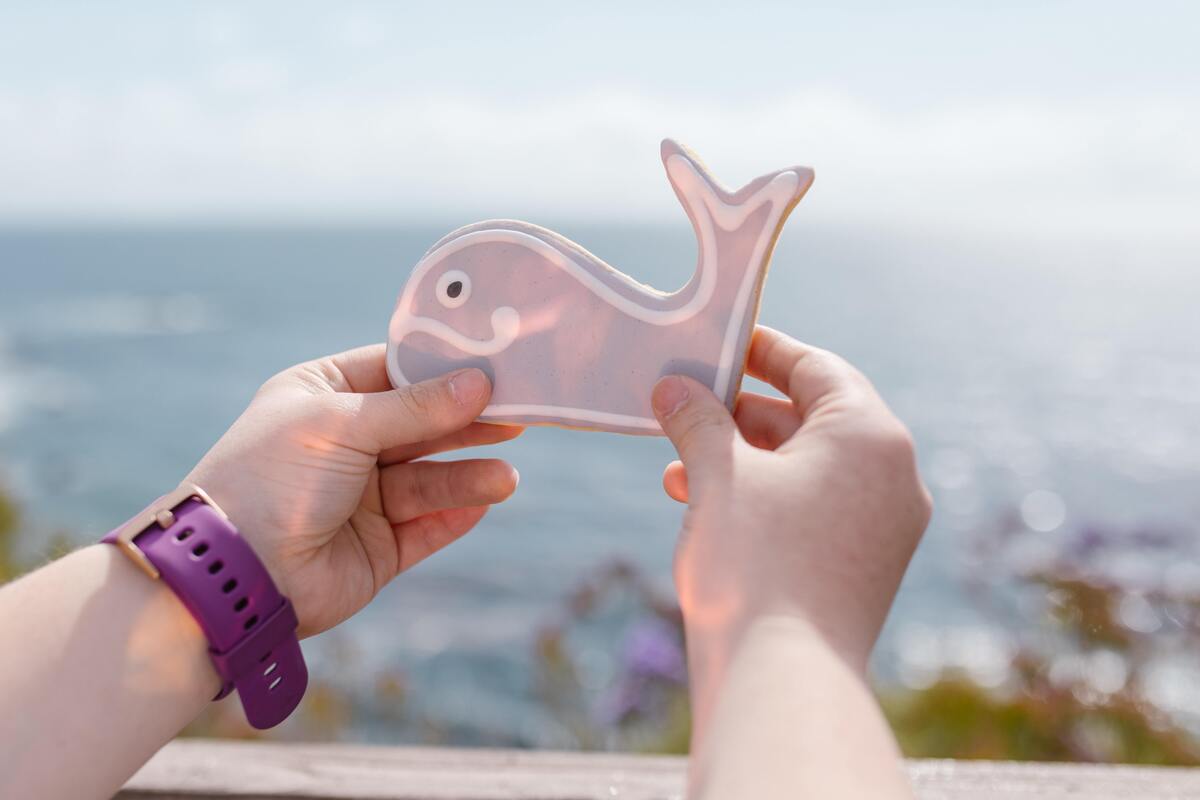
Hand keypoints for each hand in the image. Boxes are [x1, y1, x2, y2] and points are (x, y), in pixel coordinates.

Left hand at [186, 344, 521, 636]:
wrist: (235, 575)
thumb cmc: (274, 478)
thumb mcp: (341, 423)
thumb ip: (415, 407)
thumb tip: (478, 384)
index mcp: (322, 397)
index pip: (394, 371)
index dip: (442, 368)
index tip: (494, 363)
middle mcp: (344, 444)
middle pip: (422, 425)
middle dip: (467, 421)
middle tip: (520, 414)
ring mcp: (361, 498)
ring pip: (429, 478)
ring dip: (468, 475)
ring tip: (505, 477)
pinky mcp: (378, 548)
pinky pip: (427, 526)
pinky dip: (455, 515)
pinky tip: (485, 502)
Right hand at [652, 326, 930, 668]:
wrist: (783, 679)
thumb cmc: (753, 563)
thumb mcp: (716, 474)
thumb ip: (696, 418)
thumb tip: (674, 387)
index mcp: (871, 436)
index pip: (815, 367)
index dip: (761, 350)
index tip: (719, 343)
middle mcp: (893, 475)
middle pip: (812, 418)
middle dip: (740, 414)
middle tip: (687, 405)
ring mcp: (886, 526)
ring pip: (809, 469)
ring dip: (743, 459)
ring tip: (679, 466)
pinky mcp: (866, 567)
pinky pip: (815, 509)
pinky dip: (764, 499)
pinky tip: (705, 506)